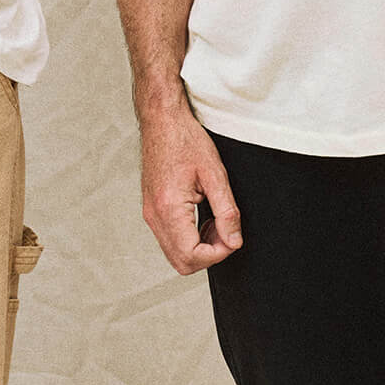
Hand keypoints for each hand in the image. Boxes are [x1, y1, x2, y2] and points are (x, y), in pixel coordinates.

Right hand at [137, 95, 241, 272]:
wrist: (162, 121)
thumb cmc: (185, 140)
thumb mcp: (215, 174)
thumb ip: (227, 212)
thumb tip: (234, 241)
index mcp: (169, 208)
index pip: (191, 256)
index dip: (217, 254)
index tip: (232, 237)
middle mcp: (154, 216)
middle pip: (181, 263)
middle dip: (209, 255)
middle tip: (225, 231)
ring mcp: (150, 214)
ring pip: (176, 254)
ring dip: (200, 247)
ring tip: (215, 221)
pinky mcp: (152, 211)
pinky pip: (171, 240)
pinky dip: (190, 238)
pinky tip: (203, 218)